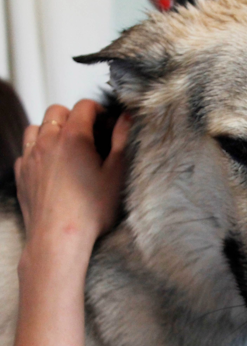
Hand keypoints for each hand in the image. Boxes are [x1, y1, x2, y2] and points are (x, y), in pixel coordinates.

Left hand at [14, 100, 129, 245]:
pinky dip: (37, 150)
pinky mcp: (21, 174)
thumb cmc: (91, 209)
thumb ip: (122, 141)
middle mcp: (47, 142)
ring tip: (66, 145)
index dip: (97, 110)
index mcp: (74, 137)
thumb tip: (126, 118)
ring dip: (51, 130)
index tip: (106, 121)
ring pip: (36, 128)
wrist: (58, 238)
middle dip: (73, 116)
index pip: (83, 106)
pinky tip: (51, 164)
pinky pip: (25, 151)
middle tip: (88, 132)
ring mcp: (30, 157)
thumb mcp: (117, 173)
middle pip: (56, 111)